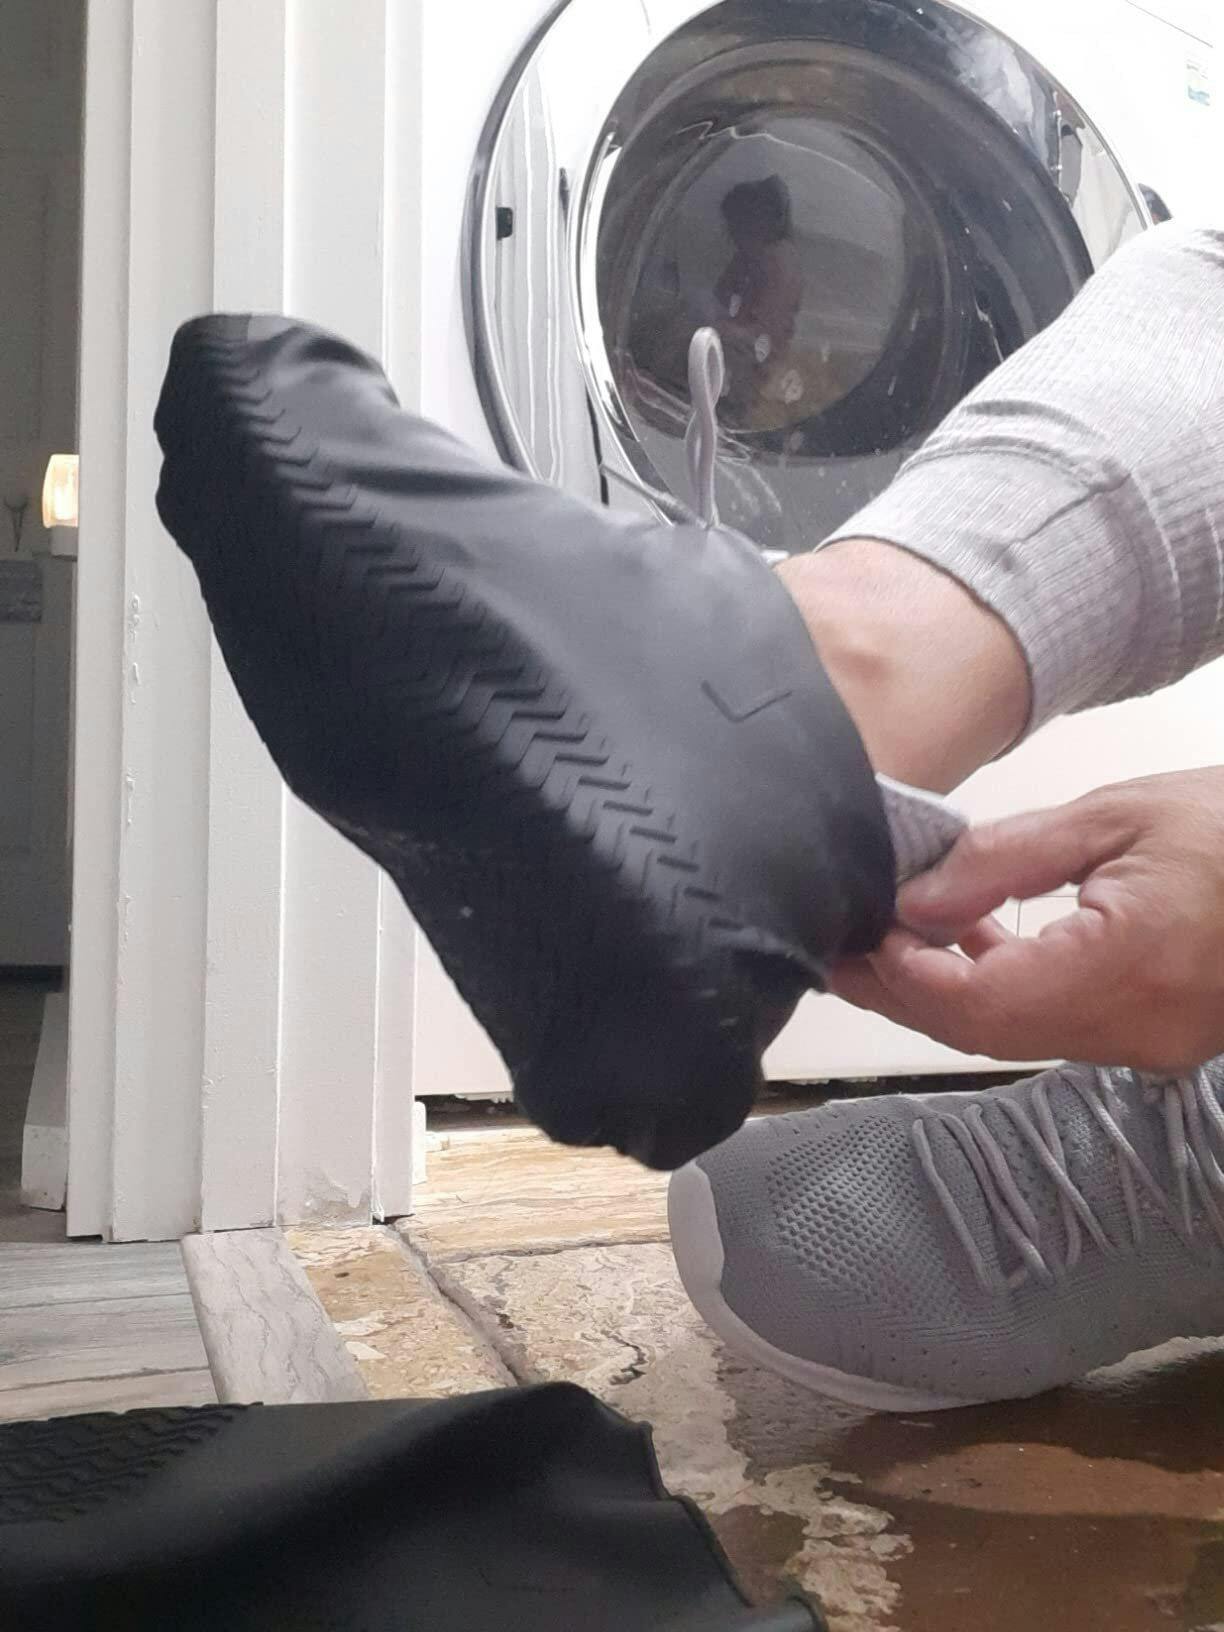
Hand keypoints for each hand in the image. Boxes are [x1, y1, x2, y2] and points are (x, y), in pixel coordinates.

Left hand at [830, 769, 1223, 1072]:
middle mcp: (1134, 1029)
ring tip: (881, 943)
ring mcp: (1148, 1044)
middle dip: (904, 994)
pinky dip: (998, 992)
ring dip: (944, 994)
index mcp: (1126, 970)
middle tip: (838, 949)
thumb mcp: (1116, 817)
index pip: (980, 1005)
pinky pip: (1053, 1026)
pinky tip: (963, 945)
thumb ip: (1006, 860)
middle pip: (985, 1032)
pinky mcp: (1153, 1037)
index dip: (905, 978)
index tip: (857, 933)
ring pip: (1014, 1035)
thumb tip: (913, 898)